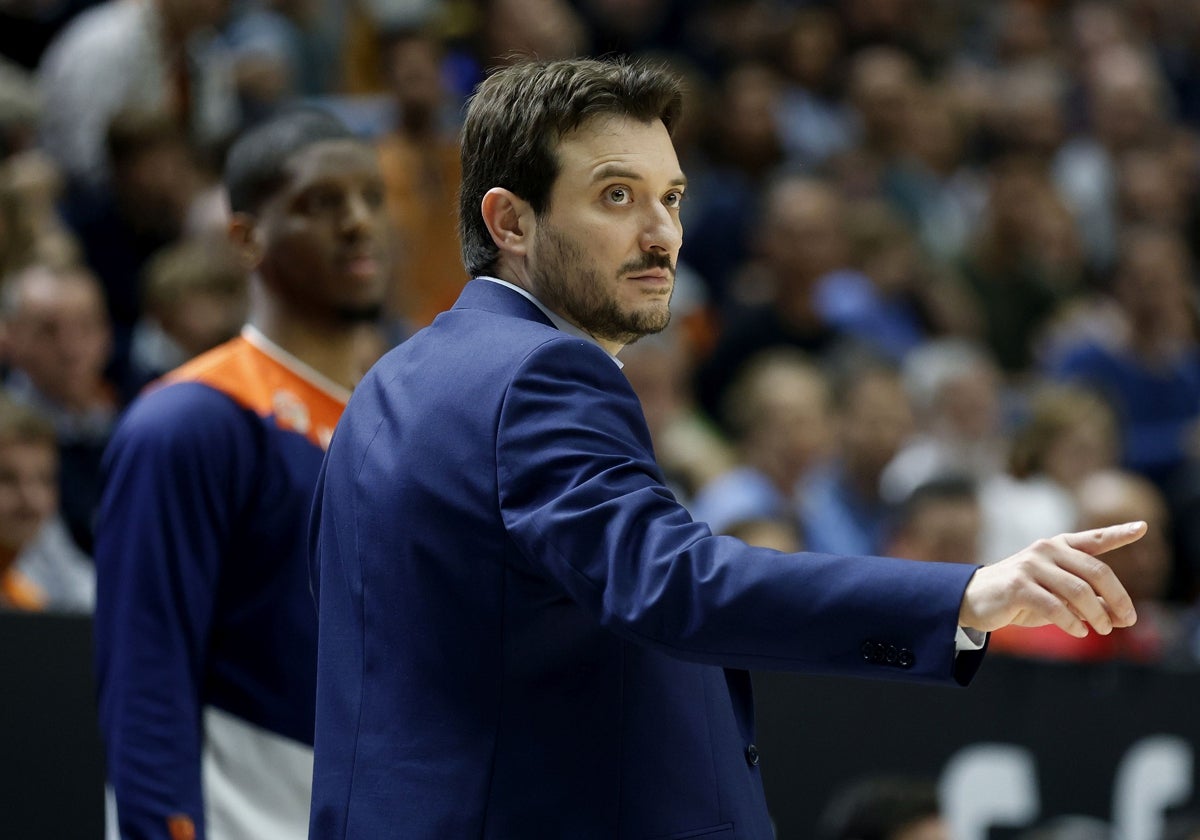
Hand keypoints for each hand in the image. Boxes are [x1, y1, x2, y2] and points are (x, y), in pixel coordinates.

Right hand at [959, 521, 1146, 636]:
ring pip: (1078, 591)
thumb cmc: (1021, 597)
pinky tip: (1080, 632)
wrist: (974, 600)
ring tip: (1104, 630)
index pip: (1094, 539)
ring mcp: (1030, 566)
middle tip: (1127, 620)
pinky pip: (1055, 606)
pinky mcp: (1018, 586)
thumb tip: (1121, 617)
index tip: (1142, 527)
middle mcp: (1046, 550)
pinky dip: (1072, 622)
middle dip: (1118, 598)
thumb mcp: (1058, 597)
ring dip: (1097, 615)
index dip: (1119, 533)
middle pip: (1096, 572)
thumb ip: (1089, 602)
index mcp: (1058, 546)